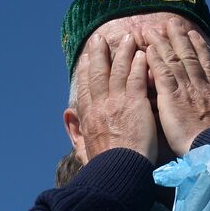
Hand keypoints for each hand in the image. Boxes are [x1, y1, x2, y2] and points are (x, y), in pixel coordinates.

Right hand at [73, 32, 157, 162]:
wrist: (118, 172)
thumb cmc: (104, 167)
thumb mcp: (82, 149)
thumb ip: (75, 130)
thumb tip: (68, 113)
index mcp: (88, 116)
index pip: (85, 87)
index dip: (86, 70)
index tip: (87, 58)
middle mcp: (100, 105)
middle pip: (99, 73)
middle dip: (100, 54)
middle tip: (100, 39)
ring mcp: (118, 103)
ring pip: (118, 71)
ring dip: (122, 52)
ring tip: (127, 37)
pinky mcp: (136, 104)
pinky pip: (136, 79)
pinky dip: (138, 65)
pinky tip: (141, 54)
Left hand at [146, 19, 209, 154]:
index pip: (206, 63)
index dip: (199, 47)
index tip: (193, 34)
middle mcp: (201, 84)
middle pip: (189, 55)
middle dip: (180, 37)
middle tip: (172, 22)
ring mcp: (186, 89)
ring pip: (173, 59)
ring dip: (163, 42)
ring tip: (155, 29)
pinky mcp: (171, 97)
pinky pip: (162, 73)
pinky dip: (155, 59)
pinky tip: (148, 49)